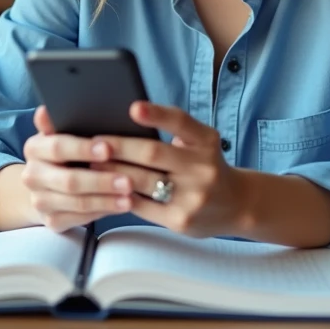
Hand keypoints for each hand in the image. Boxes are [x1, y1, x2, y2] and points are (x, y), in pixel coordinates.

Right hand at [20, 106, 134, 232]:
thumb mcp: (65, 133)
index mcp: (34, 147)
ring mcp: (39, 200)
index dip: (83, 148)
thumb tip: (47, 109)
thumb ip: (62, 121)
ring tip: (130, 196)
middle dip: (101, 180)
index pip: (58, 147)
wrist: (48, 184)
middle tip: (128, 180)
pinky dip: (103, 212)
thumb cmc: (67, 152)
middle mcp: (32, 175)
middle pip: (69, 180)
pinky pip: (79, 219)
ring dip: (106, 200)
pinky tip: (121, 206)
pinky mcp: (51, 221)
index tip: (109, 148)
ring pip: (77, 203)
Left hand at [92, 102, 247, 237]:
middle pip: (152, 153)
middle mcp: (203, 167)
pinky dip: (121, 195)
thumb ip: (175, 131)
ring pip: (142, 181)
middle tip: (93, 143)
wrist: (238, 205)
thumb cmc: (207, 166)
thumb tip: (126, 121)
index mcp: (206, 141)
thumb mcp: (202, 142)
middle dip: (118, 147)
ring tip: (92, 164)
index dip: (156, 115)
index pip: (181, 122)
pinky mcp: (181, 220)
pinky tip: (105, 189)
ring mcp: (193, 196)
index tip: (133, 108)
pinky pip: (142, 206)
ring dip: (113, 171)